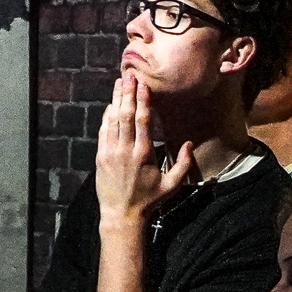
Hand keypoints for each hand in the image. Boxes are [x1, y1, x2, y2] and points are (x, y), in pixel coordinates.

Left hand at [97, 70, 194, 226]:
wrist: (121, 215)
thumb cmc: (149, 201)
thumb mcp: (172, 185)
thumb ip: (183, 164)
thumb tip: (190, 143)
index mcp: (144, 154)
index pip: (142, 120)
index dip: (142, 100)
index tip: (143, 84)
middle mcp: (125, 150)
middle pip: (125, 114)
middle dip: (127, 93)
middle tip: (129, 75)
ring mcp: (110, 152)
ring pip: (113, 120)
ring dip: (116, 100)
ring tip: (119, 83)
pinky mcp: (100, 157)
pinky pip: (103, 131)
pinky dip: (107, 116)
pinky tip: (111, 105)